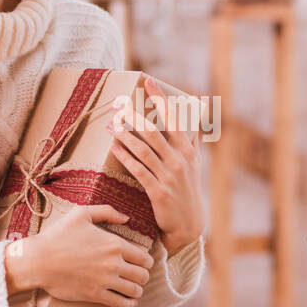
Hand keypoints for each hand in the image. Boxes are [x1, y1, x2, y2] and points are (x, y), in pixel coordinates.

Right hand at [18, 204, 153, 306]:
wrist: (38, 260)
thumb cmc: (58, 235)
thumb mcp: (81, 214)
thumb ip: (106, 211)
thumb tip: (126, 217)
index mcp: (114, 244)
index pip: (144, 257)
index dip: (147, 261)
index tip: (144, 263)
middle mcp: (114, 263)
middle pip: (142, 275)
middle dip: (143, 276)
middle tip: (139, 276)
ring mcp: (105, 281)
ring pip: (134, 290)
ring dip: (137, 290)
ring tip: (134, 289)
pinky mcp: (95, 295)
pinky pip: (120, 303)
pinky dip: (128, 304)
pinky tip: (129, 302)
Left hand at [107, 76, 204, 256]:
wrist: (188, 225)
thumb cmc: (189, 192)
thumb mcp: (195, 167)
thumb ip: (193, 144)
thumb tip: (194, 125)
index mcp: (188, 150)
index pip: (173, 118)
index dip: (160, 99)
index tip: (148, 82)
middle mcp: (180, 160)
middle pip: (153, 131)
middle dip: (134, 115)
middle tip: (119, 103)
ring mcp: (169, 175)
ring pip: (143, 149)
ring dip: (125, 134)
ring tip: (111, 123)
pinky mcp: (157, 190)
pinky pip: (138, 169)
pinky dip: (125, 155)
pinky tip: (114, 145)